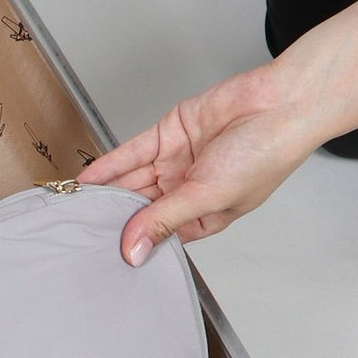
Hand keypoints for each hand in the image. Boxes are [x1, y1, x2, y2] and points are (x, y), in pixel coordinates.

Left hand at [78, 61, 319, 264]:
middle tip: (79, 230)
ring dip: (105, 192)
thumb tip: (133, 251)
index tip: (104, 253)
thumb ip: (164, 220)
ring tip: (75, 207)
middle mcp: (187, 190)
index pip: (159, 234)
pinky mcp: (169, 133)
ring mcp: (176, 161)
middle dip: (113, 217)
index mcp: (204, 216)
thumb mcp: (208, 197)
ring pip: (131, 180)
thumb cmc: (265, 155)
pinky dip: (108, 166)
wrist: (283, 103)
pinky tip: (86, 181)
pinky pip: (131, 153)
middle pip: (140, 207)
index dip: (134, 242)